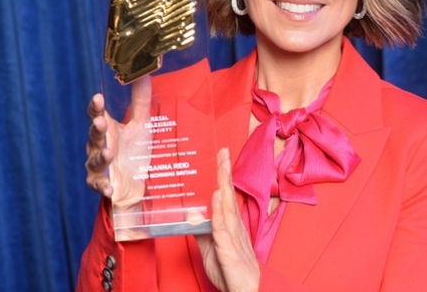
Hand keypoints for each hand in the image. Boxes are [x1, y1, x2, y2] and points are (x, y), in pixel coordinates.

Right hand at [85, 77, 152, 208]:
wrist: (135, 185)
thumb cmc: (134, 152)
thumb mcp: (142, 125)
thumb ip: (140, 101)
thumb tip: (142, 73)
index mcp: (108, 130)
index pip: (97, 115)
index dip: (96, 107)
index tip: (98, 97)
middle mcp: (99, 146)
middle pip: (94, 136)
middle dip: (96, 129)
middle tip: (100, 122)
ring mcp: (98, 166)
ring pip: (94, 160)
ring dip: (100, 156)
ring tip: (108, 153)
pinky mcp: (102, 184)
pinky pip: (99, 185)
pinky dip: (103, 186)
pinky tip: (109, 188)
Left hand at [196, 148, 259, 291]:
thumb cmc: (231, 274)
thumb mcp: (210, 251)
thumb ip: (202, 233)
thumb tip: (192, 214)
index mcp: (231, 227)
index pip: (226, 197)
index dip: (224, 177)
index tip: (222, 157)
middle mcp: (234, 229)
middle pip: (228, 197)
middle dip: (225, 173)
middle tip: (223, 152)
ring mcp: (234, 240)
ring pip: (227, 208)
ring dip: (223, 186)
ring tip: (220, 168)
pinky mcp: (229, 252)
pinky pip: (222, 230)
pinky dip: (219, 213)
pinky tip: (216, 199)